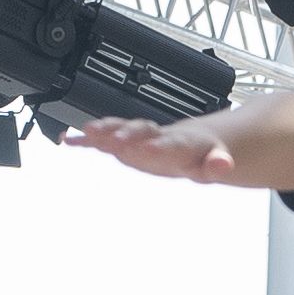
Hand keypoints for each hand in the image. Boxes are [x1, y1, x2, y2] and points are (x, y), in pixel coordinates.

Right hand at [68, 114, 240, 181]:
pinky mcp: (126, 142)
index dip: (158, 145)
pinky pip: (105, 139)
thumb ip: (217, 164)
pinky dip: (87, 139)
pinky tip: (69, 140)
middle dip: (126, 135)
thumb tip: (223, 164)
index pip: (169, 142)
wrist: (194, 139)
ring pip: (120, 130)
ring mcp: (138, 137)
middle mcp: (155, 134)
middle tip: (112, 140)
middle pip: (140, 131)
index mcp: (179, 141)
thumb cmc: (202, 153)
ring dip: (103, 131)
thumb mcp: (216, 162)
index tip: (147, 147)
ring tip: (83, 133)